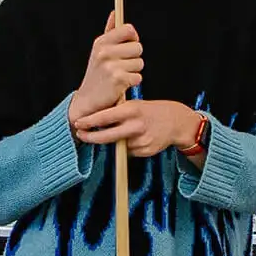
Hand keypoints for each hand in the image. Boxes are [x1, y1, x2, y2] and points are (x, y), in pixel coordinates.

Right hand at [69, 14, 142, 124]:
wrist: (88, 101)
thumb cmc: (97, 75)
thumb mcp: (99, 51)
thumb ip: (110, 32)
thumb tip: (115, 13)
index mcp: (101, 42)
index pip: (128, 29)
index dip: (133, 38)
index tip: (128, 47)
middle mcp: (104, 52)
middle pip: (138, 47)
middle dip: (134, 58)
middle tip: (122, 66)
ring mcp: (111, 65)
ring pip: (140, 63)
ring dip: (134, 71)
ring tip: (120, 76)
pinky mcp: (118, 79)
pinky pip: (138, 77)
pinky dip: (132, 83)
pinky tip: (121, 85)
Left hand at [74, 100, 202, 157]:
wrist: (176, 121)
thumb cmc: (151, 111)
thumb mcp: (135, 104)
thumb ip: (118, 111)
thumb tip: (95, 119)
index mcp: (131, 110)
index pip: (105, 117)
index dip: (89, 121)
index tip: (78, 123)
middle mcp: (136, 125)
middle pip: (107, 136)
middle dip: (91, 137)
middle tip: (81, 135)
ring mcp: (141, 140)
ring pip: (117, 145)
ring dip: (113, 141)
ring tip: (123, 132)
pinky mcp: (145, 151)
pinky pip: (128, 152)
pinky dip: (127, 147)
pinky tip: (135, 139)